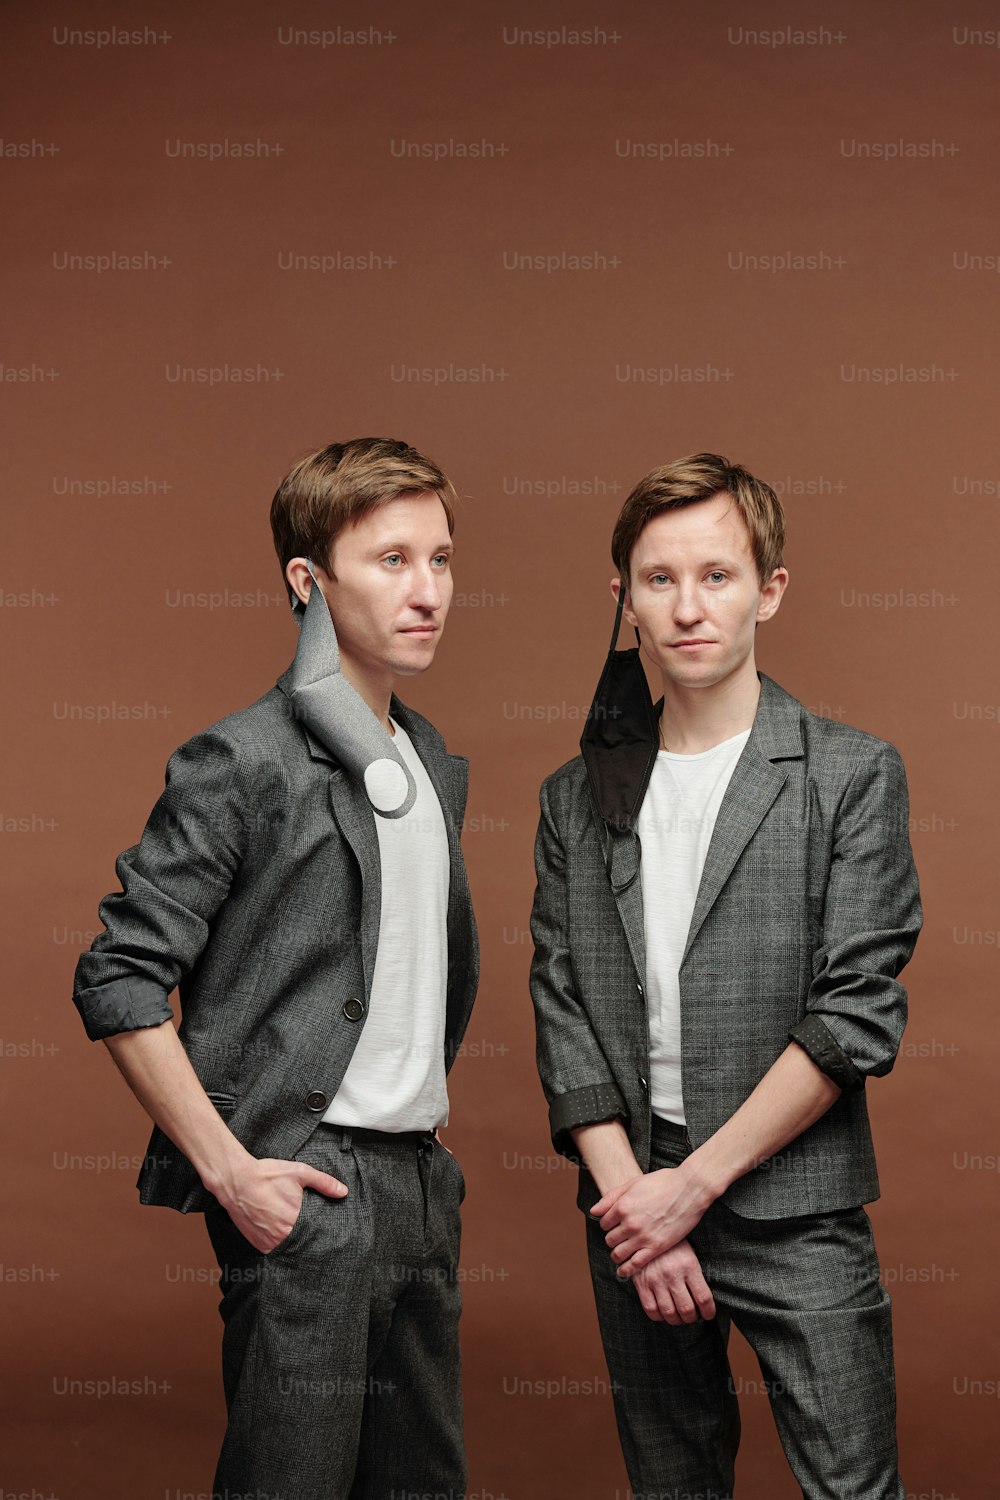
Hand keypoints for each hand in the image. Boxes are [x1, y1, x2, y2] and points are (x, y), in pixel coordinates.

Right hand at [219, 1157, 347, 1253]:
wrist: (236, 1180)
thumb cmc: (267, 1175)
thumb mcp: (299, 1173)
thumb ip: (323, 1183)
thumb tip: (343, 1192)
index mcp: (293, 1222)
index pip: (314, 1236)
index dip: (320, 1234)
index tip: (325, 1233)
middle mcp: (280, 1236)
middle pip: (300, 1243)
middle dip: (306, 1238)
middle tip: (309, 1232)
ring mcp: (266, 1242)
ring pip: (286, 1248)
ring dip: (291, 1242)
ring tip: (292, 1231)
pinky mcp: (256, 1243)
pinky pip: (272, 1249)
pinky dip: (277, 1243)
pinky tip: (279, 1231)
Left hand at [591, 1166, 706, 1277]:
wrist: (690, 1189)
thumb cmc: (663, 1183)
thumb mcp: (634, 1183)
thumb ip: (612, 1197)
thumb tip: (593, 1211)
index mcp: (623, 1205)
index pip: (603, 1223)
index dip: (607, 1224)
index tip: (614, 1224)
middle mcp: (630, 1223)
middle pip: (609, 1239)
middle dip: (612, 1238)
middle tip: (619, 1237)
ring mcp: (643, 1236)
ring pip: (618, 1253)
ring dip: (617, 1253)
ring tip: (621, 1252)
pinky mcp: (656, 1247)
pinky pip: (635, 1264)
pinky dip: (626, 1269)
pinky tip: (623, 1270)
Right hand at [632, 1240, 716, 1325]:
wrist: (645, 1231)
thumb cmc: (672, 1245)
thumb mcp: (689, 1253)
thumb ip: (696, 1275)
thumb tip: (703, 1300)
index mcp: (689, 1265)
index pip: (703, 1298)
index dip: (709, 1312)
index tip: (708, 1314)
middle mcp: (673, 1274)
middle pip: (687, 1310)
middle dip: (692, 1318)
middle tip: (692, 1315)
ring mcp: (656, 1280)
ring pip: (669, 1313)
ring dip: (677, 1320)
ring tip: (679, 1316)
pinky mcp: (641, 1284)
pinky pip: (651, 1310)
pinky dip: (659, 1316)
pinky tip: (663, 1312)